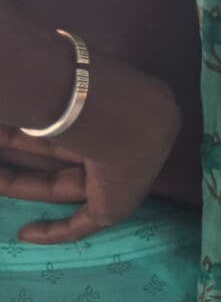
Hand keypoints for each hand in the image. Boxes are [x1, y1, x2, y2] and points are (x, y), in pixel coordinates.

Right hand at [0, 52, 180, 243]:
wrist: (113, 110)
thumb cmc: (79, 88)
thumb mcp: (55, 81)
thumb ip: (41, 81)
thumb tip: (0, 66)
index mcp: (119, 102)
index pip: (75, 123)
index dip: (35, 131)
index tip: (7, 128)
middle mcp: (127, 137)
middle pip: (64, 153)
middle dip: (22, 155)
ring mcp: (128, 172)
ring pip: (64, 185)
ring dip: (22, 184)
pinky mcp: (121, 205)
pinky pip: (86, 223)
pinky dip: (56, 231)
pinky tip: (25, 234)